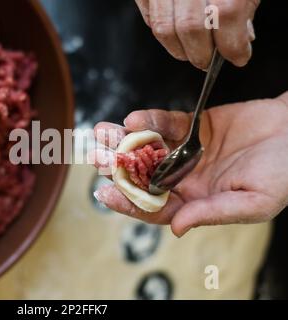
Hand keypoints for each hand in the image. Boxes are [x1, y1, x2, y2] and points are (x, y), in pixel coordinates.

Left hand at [91, 93, 287, 236]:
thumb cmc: (284, 173)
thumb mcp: (253, 201)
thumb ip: (212, 213)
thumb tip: (175, 228)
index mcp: (195, 202)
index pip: (154, 206)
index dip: (129, 202)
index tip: (105, 193)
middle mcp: (185, 177)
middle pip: (143, 175)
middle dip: (118, 168)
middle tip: (96, 158)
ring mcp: (187, 150)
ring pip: (147, 148)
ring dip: (123, 141)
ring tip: (101, 132)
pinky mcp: (193, 125)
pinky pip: (165, 123)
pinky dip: (149, 121)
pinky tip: (133, 119)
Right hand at [135, 0, 258, 68]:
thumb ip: (243, 7)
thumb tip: (239, 40)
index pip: (226, 16)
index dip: (232, 45)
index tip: (238, 56)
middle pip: (190, 27)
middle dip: (200, 52)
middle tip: (207, 61)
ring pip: (164, 27)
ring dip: (178, 48)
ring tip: (190, 52)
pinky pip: (149, 17)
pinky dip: (160, 31)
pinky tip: (174, 34)